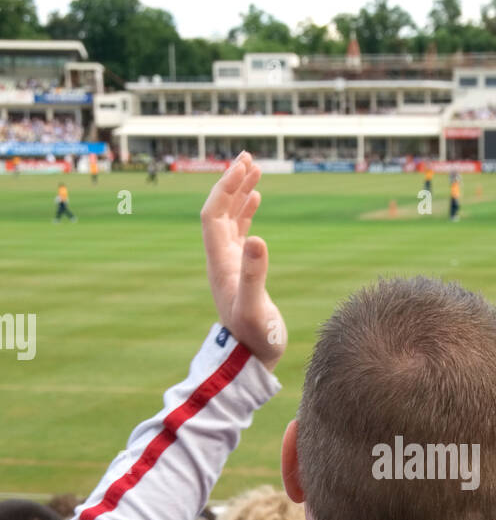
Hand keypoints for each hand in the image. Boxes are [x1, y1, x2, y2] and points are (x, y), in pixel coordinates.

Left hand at [200, 152, 285, 370]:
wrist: (250, 362)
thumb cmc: (254, 340)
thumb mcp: (255, 308)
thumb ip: (255, 274)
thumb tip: (258, 238)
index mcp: (219, 263)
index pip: (214, 214)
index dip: (225, 188)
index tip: (243, 167)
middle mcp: (220, 259)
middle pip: (219, 210)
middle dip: (231, 182)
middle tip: (248, 157)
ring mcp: (229, 263)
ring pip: (229, 217)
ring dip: (239, 192)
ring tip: (253, 168)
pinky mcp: (241, 270)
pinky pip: (239, 231)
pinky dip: (246, 210)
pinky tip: (256, 198)